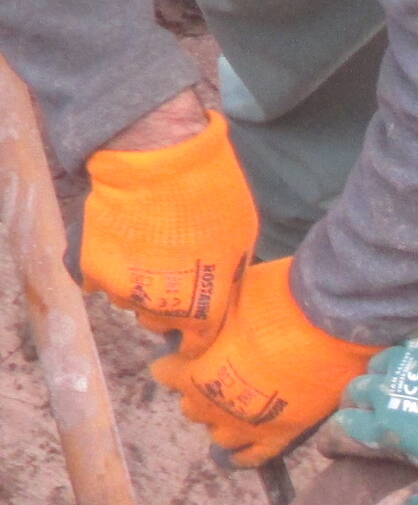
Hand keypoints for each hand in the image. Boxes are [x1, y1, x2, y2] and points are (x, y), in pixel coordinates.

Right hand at [81, 104, 256, 354]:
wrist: (158, 160)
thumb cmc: (212, 196)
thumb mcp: (241, 242)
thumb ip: (226, 276)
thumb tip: (222, 288)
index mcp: (202, 310)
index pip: (196, 344)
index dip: (196, 335)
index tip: (194, 325)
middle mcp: (159, 309)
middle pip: (158, 323)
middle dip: (166, 308)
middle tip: (172, 276)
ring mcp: (122, 289)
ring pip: (128, 302)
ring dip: (135, 286)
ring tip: (146, 253)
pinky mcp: (89, 267)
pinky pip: (95, 282)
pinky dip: (106, 269)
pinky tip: (118, 247)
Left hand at [149, 257, 378, 465]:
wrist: (331, 323)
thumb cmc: (277, 302)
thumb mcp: (227, 298)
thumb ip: (210, 321)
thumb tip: (203, 322)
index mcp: (191, 371)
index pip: (164, 373)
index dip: (179, 359)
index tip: (194, 347)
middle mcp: (210, 405)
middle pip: (191, 407)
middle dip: (202, 389)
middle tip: (224, 370)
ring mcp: (244, 426)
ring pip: (218, 435)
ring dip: (223, 420)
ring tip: (241, 402)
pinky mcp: (278, 438)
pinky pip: (251, 457)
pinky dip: (244, 454)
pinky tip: (245, 446)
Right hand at [317, 323, 417, 504]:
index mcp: (385, 427)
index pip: (338, 431)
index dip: (332, 442)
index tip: (336, 450)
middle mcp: (390, 387)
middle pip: (353, 394)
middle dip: (354, 409)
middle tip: (370, 422)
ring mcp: (414, 357)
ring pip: (378, 365)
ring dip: (380, 380)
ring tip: (397, 394)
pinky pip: (411, 343)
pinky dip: (411, 357)